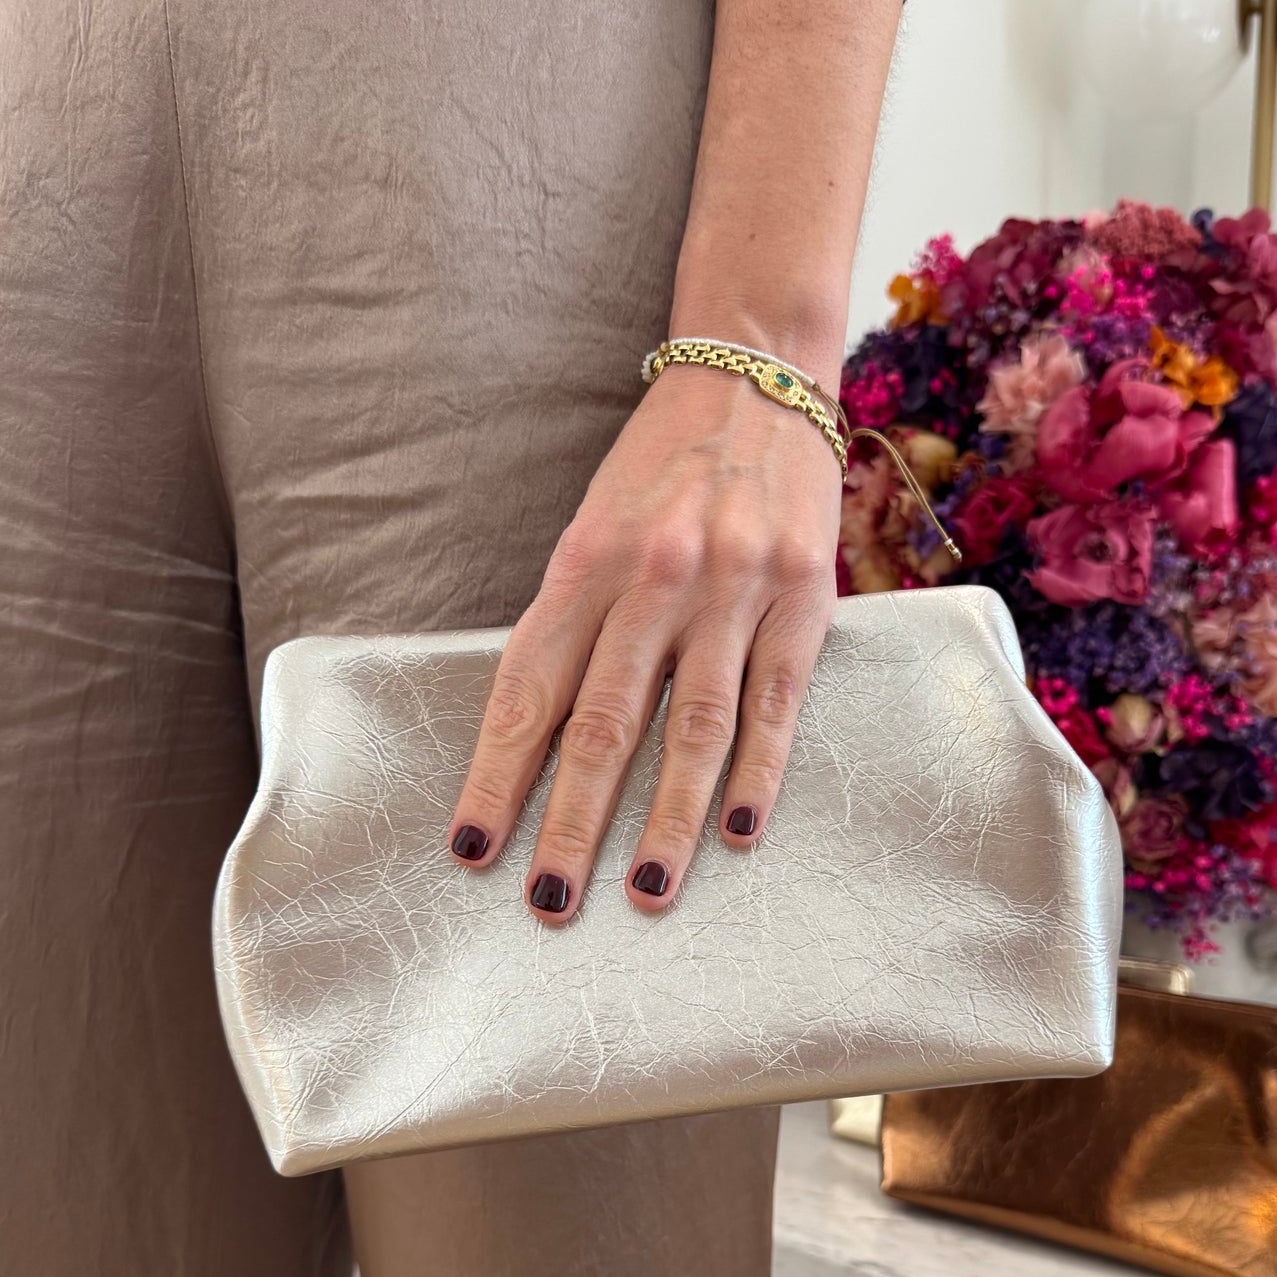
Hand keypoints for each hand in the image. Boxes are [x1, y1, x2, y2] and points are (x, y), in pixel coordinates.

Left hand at [446, 358, 843, 921]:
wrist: (754, 374)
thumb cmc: (659, 467)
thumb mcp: (593, 527)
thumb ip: (575, 620)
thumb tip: (542, 738)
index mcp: (584, 562)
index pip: (530, 690)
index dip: (498, 776)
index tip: (472, 849)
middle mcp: (653, 577)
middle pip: (604, 724)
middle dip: (572, 824)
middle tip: (548, 903)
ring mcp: (731, 588)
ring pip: (692, 727)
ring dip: (666, 820)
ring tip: (644, 891)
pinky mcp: (804, 597)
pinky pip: (776, 702)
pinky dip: (758, 772)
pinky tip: (739, 832)